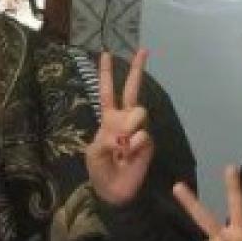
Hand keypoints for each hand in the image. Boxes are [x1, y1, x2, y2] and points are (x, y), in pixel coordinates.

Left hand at [86, 49, 152, 204]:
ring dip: (128, 127)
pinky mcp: (148, 142)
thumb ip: (105, 137)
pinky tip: (128, 156)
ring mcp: (138, 129)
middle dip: (137, 69)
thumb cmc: (100, 170)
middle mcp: (124, 119)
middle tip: (143, 50)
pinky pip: (142, 135)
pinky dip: (133, 146)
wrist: (113, 190)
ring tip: (121, 147)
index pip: (106, 92)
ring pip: (138, 112)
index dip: (106, 74)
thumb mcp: (93, 152)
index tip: (105, 54)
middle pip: (131, 90)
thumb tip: (124, 130)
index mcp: (107, 119)